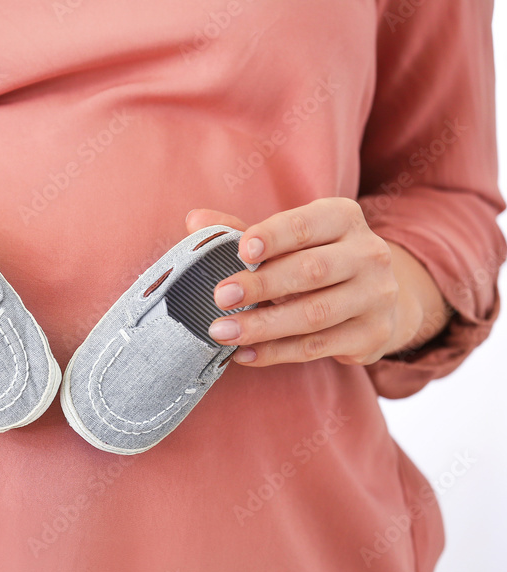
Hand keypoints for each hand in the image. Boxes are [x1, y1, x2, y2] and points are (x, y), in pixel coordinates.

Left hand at [186, 197, 443, 366]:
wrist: (377, 297)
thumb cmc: (315, 259)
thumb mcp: (286, 238)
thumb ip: (240, 230)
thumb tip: (195, 221)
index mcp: (344, 217)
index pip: (306, 225)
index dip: (274, 237)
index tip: (242, 250)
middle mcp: (369, 253)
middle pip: (311, 271)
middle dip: (262, 285)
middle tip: (220, 297)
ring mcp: (376, 296)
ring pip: (314, 314)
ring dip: (263, 327)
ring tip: (222, 332)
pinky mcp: (373, 334)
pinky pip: (318, 346)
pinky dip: (277, 352)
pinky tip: (244, 354)